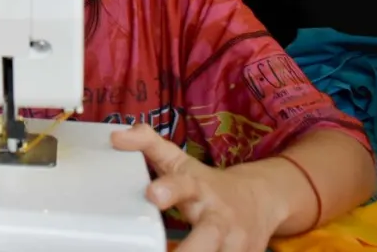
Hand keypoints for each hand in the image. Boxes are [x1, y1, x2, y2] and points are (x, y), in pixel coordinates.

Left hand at [112, 124, 284, 251]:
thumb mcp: (180, 163)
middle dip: (191, 250)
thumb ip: (148, 144)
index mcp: (199, 189)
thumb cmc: (208, 184)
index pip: (183, 185)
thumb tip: (115, 136)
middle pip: (207, 238)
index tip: (152, 193)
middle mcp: (220, 218)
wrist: (261, 200)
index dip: (168, 189)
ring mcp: (235, 244)